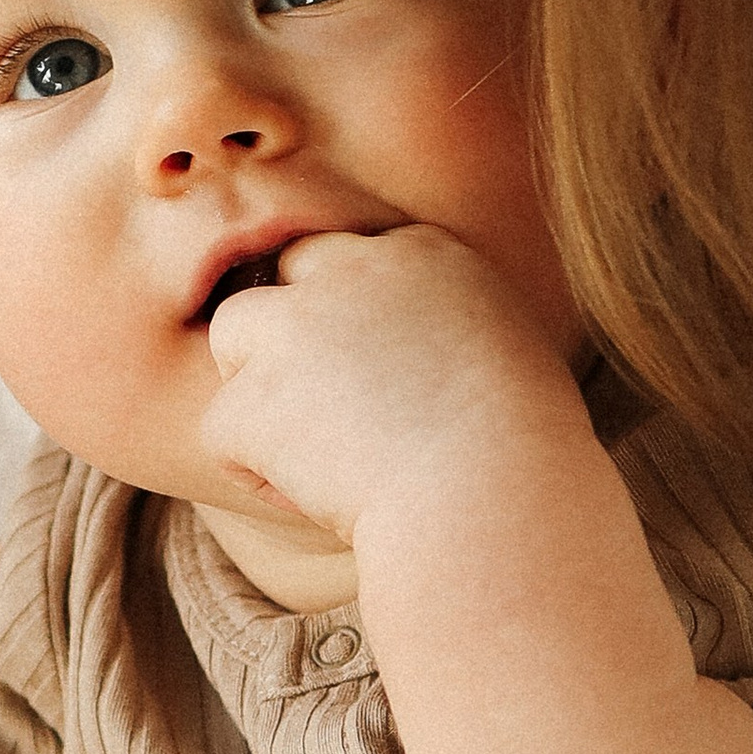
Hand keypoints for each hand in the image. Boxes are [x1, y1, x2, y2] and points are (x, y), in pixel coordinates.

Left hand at [202, 223, 586, 544]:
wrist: (496, 500)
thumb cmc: (529, 456)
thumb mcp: (515, 358)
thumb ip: (459, 333)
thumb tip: (427, 362)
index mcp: (427, 253)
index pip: (356, 259)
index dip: (356, 321)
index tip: (383, 379)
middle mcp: (356, 269)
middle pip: (290, 274)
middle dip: (296, 334)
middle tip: (332, 411)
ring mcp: (297, 325)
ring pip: (235, 335)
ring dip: (261, 390)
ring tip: (318, 454)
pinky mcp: (254, 395)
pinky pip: (223, 430)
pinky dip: (257, 473)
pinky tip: (315, 499)